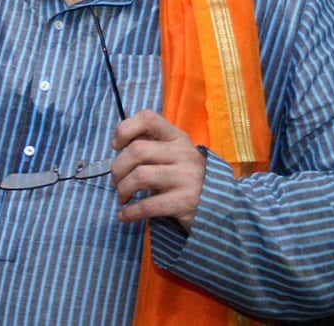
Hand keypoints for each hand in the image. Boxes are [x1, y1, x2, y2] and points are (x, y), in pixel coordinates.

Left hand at [110, 110, 206, 231]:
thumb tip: (118, 147)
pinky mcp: (186, 201)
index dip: (125, 129)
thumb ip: (150, 146)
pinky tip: (124, 215)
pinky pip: (148, 205)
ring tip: (122, 197)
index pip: (148, 118)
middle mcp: (184, 153)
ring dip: (122, 189)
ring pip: (140, 176)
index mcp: (178, 137)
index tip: (117, 146)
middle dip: (118, 168)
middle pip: (137, 150)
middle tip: (116, 181)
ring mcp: (187, 177)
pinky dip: (130, 212)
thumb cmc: (183, 177)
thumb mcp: (172, 155)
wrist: (217, 206)